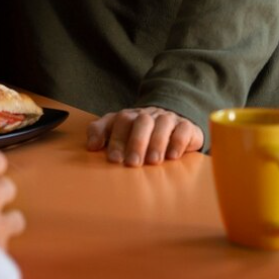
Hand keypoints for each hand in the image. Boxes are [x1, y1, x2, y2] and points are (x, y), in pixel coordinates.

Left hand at [87, 106, 202, 165]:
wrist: (171, 115)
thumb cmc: (139, 130)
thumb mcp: (117, 128)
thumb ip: (100, 132)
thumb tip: (91, 146)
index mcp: (129, 116)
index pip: (120, 122)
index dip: (116, 139)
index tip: (114, 159)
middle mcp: (148, 115)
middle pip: (141, 122)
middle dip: (136, 142)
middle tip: (133, 163)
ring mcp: (168, 119)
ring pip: (163, 124)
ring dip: (157, 143)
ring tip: (153, 161)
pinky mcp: (186, 126)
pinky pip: (183, 130)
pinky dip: (178, 142)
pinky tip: (173, 156)